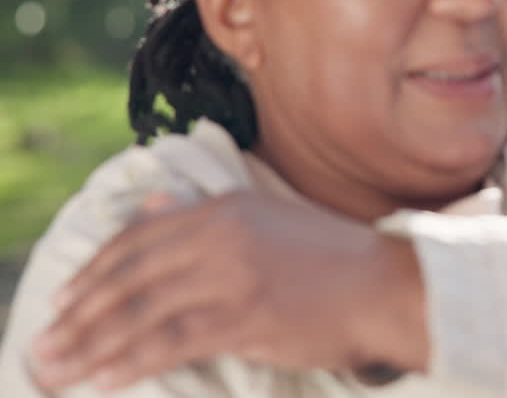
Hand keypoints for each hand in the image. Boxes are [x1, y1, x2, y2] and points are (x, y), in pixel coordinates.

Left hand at [30, 190, 427, 390]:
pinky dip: (130, 361)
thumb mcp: (267, 222)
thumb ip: (204, 216)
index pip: (138, 239)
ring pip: (141, 312)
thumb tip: (148, 204)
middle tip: (42, 344)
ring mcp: (233, 275)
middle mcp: (222, 235)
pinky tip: (103, 378)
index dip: (93, 273)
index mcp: (225, 209)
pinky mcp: (246, 314)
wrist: (389, 285)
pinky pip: (172, 341)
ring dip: (89, 345)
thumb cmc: (334, 261)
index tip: (64, 302)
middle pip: (129, 276)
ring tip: (54, 369)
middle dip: (77, 315)